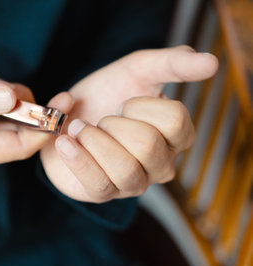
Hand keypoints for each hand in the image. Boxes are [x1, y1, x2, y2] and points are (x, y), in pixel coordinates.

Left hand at [41, 46, 218, 202]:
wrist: (63, 116)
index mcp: (175, 135)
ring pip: (125, 169)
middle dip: (113, 124)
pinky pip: (98, 183)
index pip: (175, 120)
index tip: (124, 103)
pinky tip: (65, 142)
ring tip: (78, 129)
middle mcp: (161, 164)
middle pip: (147, 145)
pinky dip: (77, 157)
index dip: (140, 106)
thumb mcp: (137, 69)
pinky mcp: (104, 194)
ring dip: (92, 140)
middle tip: (100, 119)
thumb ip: (173, 62)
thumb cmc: (105, 95)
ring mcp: (134, 183)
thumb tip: (211, 62)